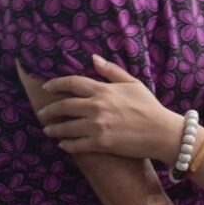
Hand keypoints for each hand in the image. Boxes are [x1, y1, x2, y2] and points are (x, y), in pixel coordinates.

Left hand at [39, 56, 182, 164]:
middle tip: (42, 113)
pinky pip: (76, 145)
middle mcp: (96, 107)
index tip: (46, 87)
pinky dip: (66, 145)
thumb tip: (94, 59)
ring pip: (66, 127)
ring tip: (48, 130)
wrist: (161, 132)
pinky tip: (62, 144)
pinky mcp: (100, 144)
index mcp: (104, 90)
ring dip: (53, 129)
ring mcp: (97, 126)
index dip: (55, 84)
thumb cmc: (149, 106)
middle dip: (49, 110)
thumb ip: (111, 71)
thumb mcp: (133, 83)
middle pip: (64, 106)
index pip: (72, 83)